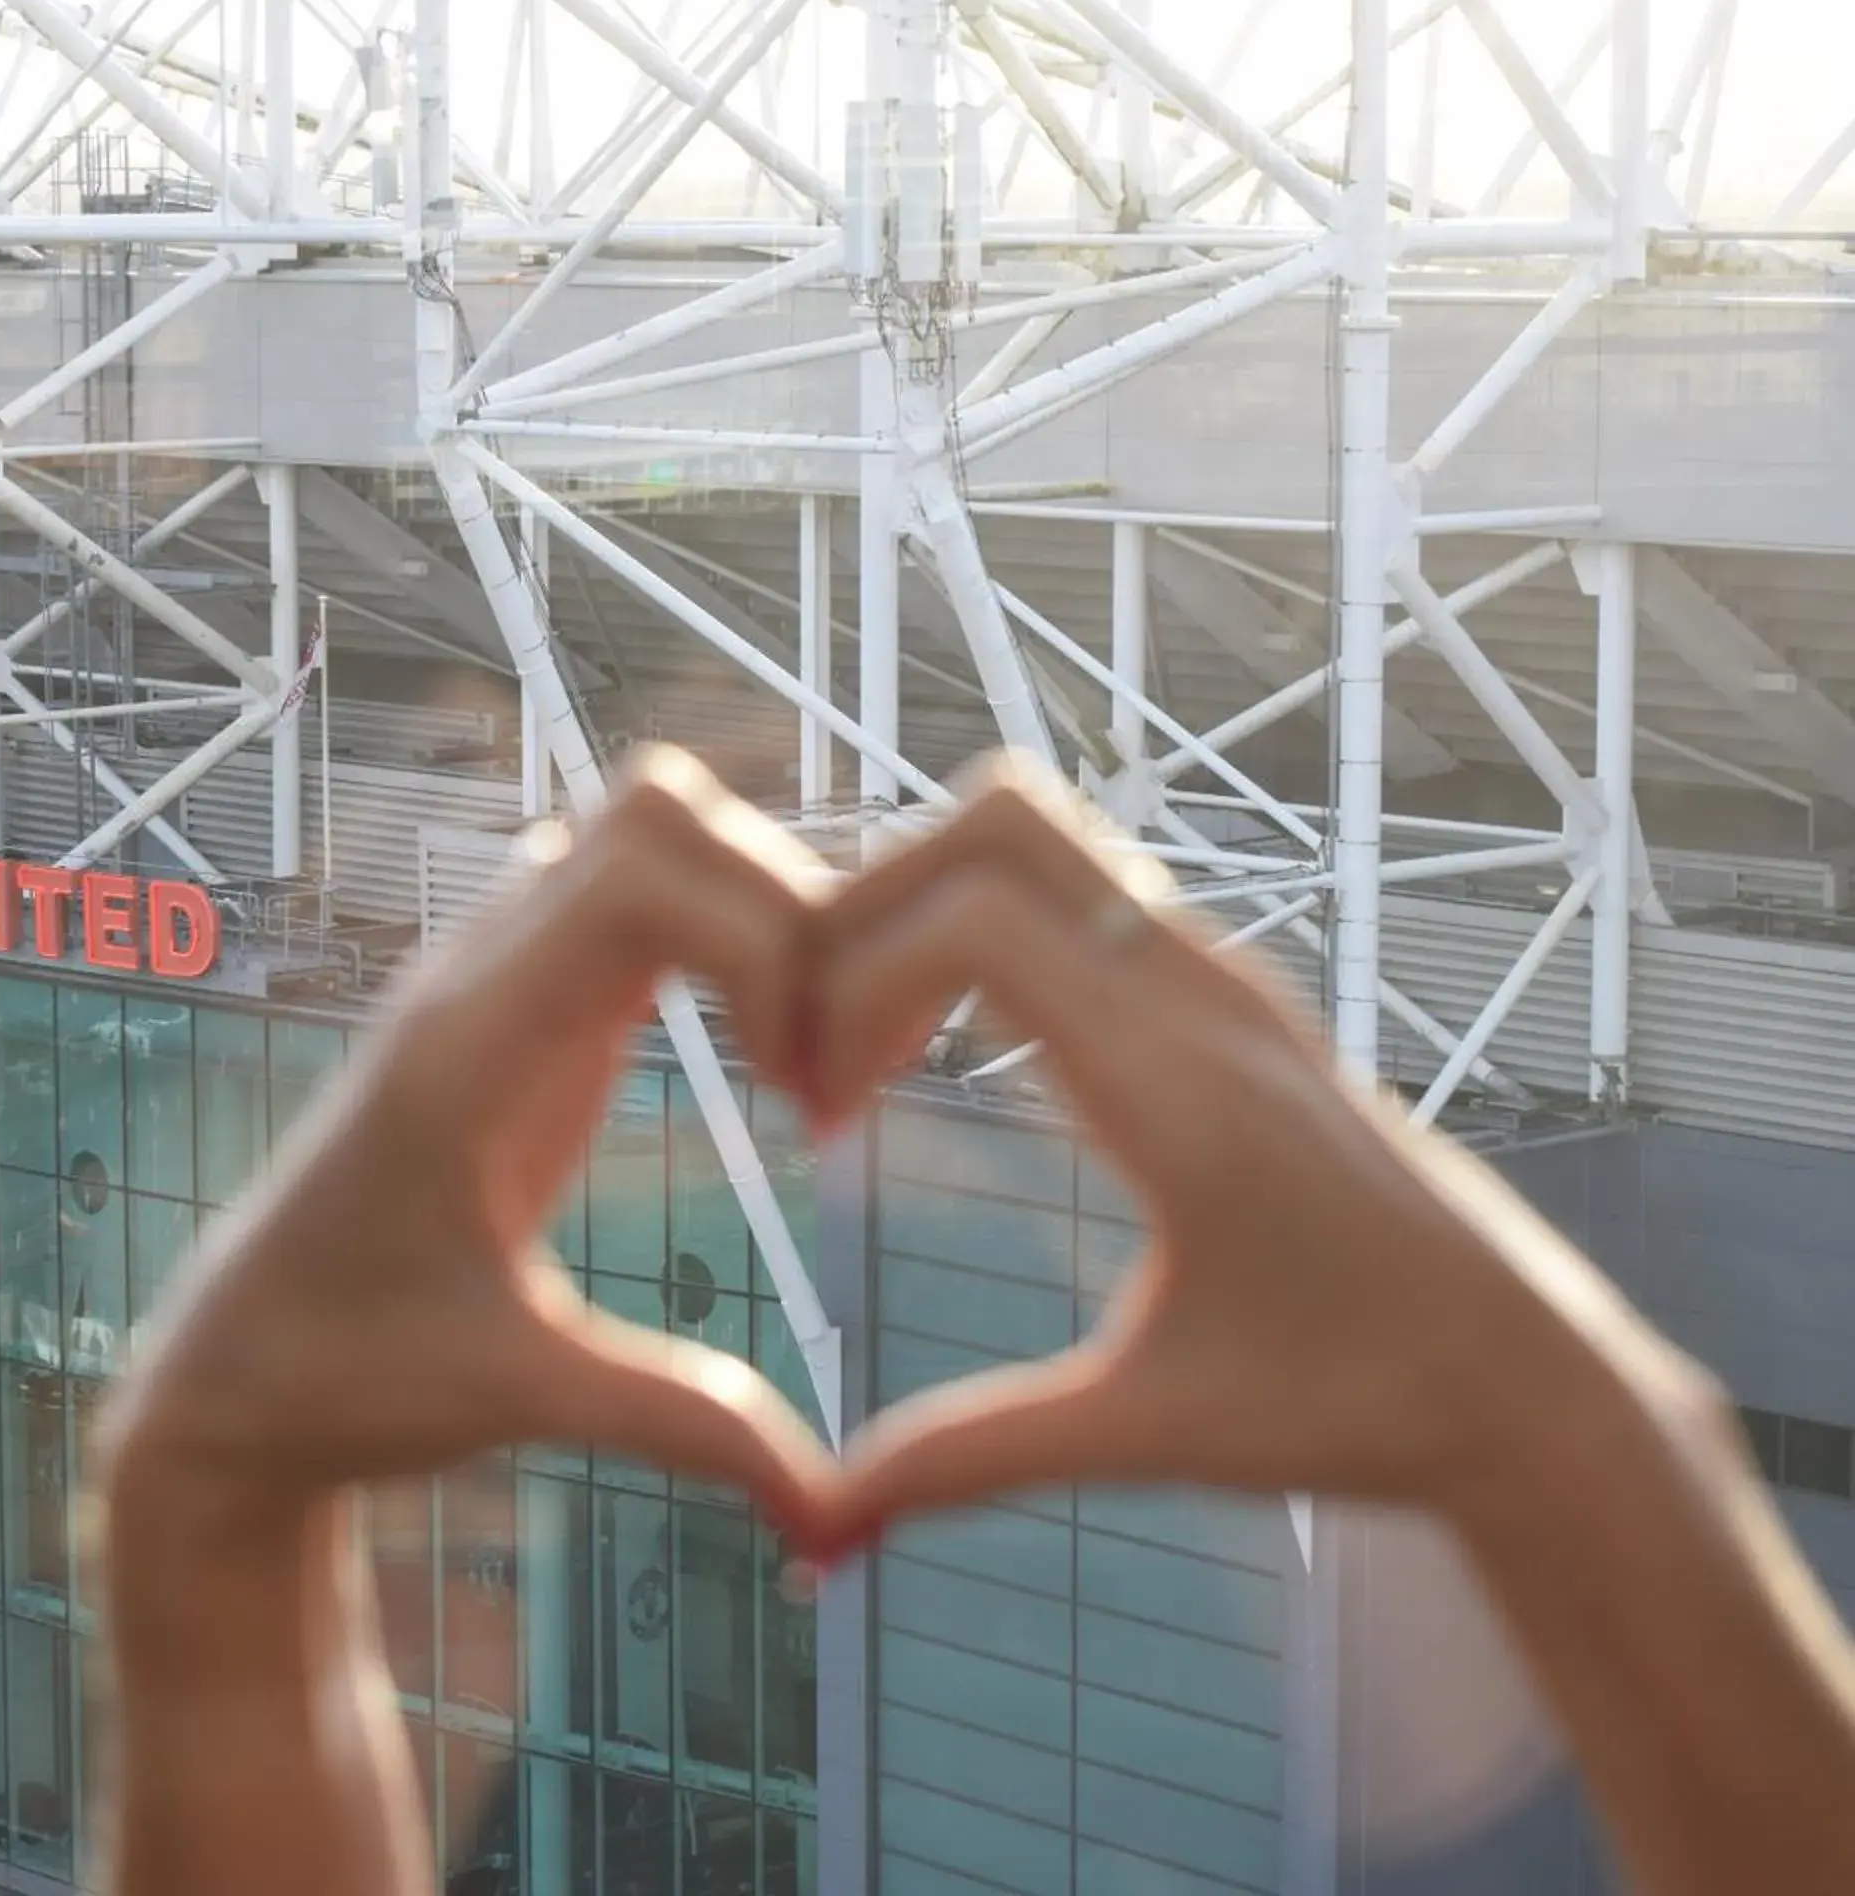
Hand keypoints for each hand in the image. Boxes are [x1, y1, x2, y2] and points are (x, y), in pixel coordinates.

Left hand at [94, 746, 850, 1560]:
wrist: (231, 1379)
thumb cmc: (343, 1383)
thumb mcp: (517, 1399)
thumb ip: (676, 1425)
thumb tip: (831, 1513)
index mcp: (464, 1048)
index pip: (638, 874)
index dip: (766, 942)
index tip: (808, 1093)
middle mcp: (471, 980)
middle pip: (657, 811)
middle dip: (785, 905)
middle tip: (829, 1064)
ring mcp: (488, 981)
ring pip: (645, 835)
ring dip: (756, 912)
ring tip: (807, 1062)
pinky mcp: (513, 1010)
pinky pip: (632, 898)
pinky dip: (724, 940)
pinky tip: (768, 1066)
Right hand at [800, 757, 1711, 1541]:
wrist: (1532, 1383)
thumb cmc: (1361, 1404)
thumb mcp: (1151, 1433)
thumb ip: (975, 1456)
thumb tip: (825, 1525)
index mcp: (1182, 1086)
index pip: (976, 921)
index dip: (854, 984)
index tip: (819, 1112)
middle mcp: (1207, 1000)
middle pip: (998, 822)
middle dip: (865, 902)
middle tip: (814, 1040)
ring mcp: (1225, 985)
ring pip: (1041, 842)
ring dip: (924, 910)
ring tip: (869, 1048)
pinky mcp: (1230, 1003)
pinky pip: (1081, 898)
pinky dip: (983, 934)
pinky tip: (952, 1059)